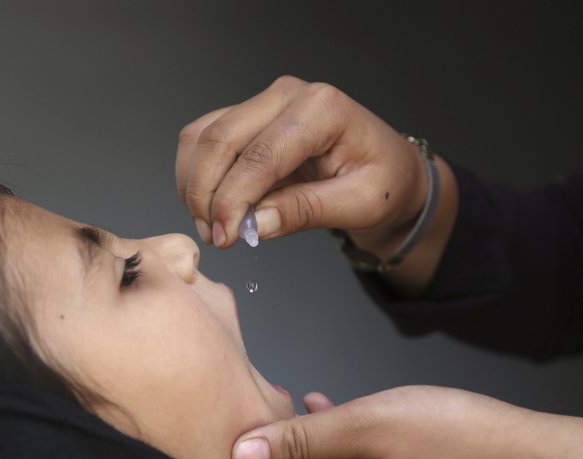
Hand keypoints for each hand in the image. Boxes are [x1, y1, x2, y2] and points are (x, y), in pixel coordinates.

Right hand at [176, 75, 427, 248]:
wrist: (388, 169)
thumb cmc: (382, 181)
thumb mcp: (359, 204)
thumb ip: (306, 211)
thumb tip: (253, 224)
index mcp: (321, 109)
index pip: (260, 155)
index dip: (233, 199)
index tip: (224, 238)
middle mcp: (287, 96)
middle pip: (220, 139)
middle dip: (206, 193)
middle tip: (214, 237)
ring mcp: (263, 103)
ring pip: (202, 136)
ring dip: (194, 184)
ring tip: (212, 226)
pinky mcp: (247, 117)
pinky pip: (203, 139)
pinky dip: (195, 175)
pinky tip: (210, 206)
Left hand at [232, 386, 582, 458]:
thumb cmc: (447, 438)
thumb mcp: (362, 427)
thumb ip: (299, 442)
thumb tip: (240, 458)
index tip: (211, 445)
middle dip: (257, 456)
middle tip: (237, 416)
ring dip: (289, 443)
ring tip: (274, 404)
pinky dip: (322, 436)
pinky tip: (321, 406)